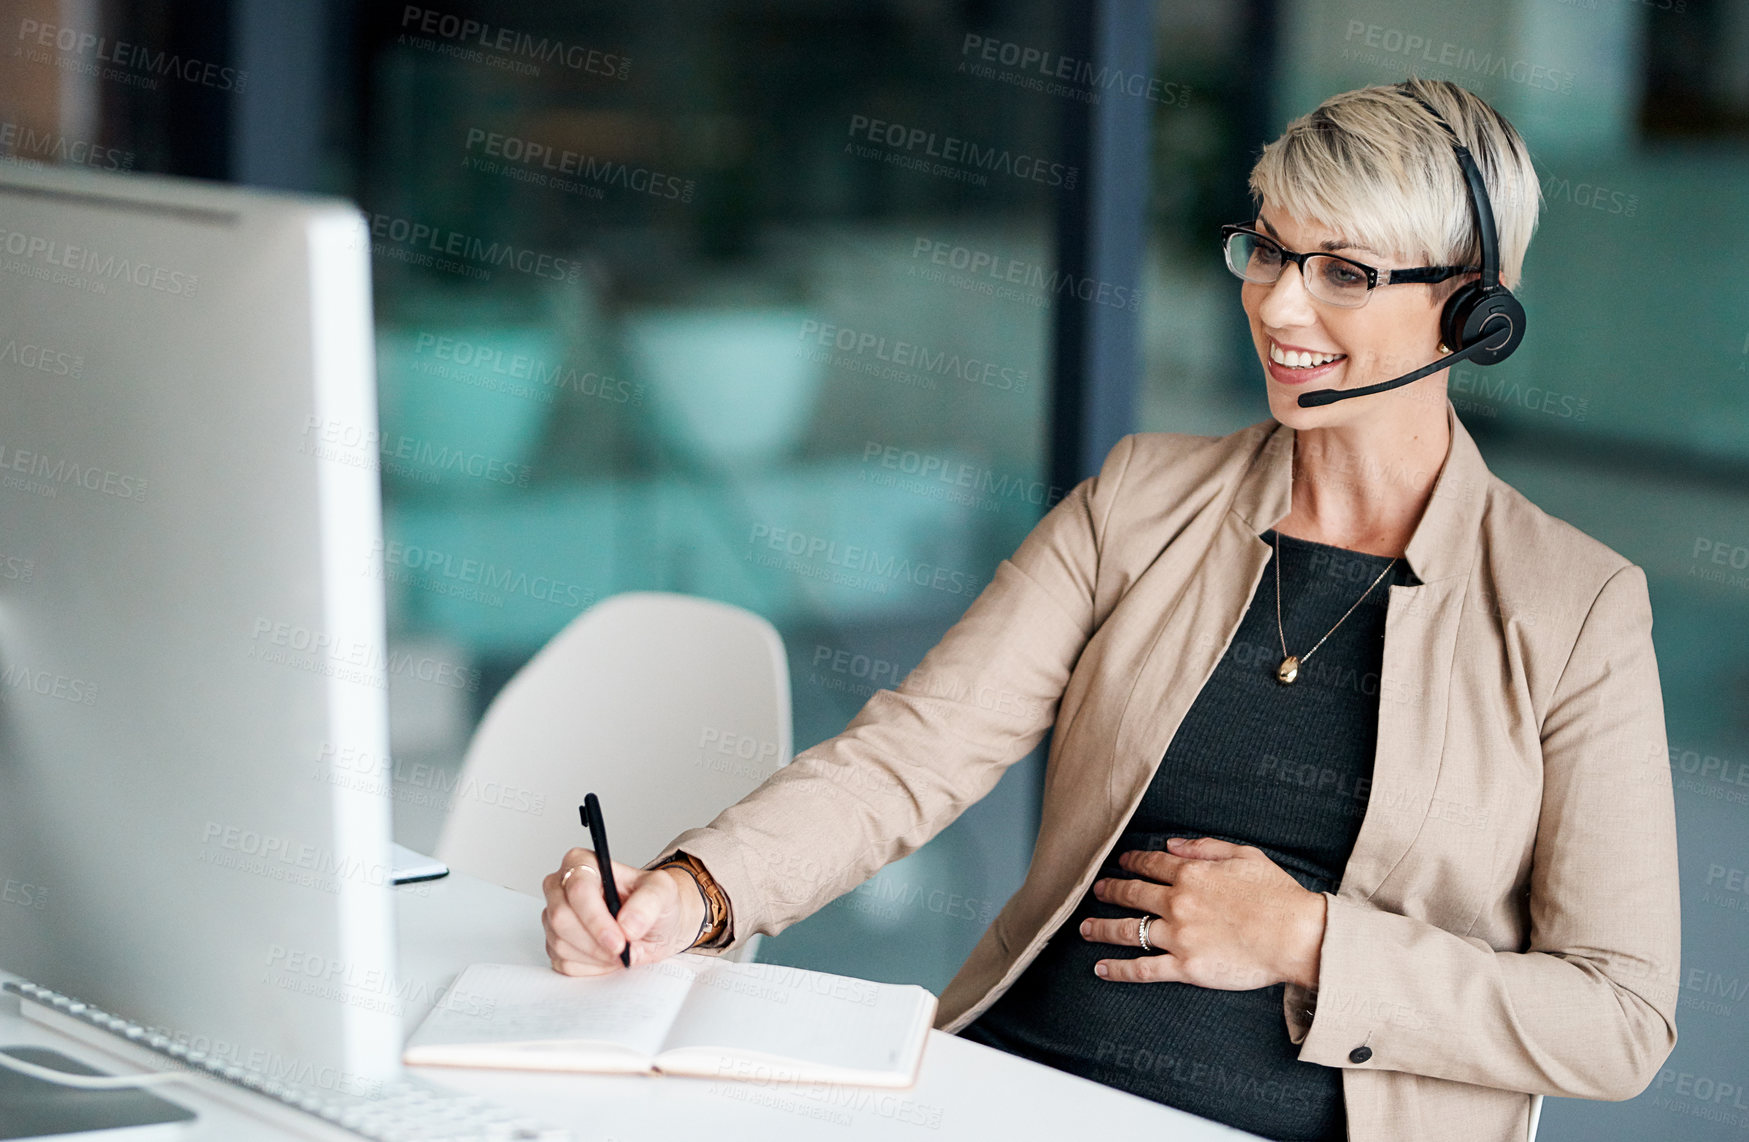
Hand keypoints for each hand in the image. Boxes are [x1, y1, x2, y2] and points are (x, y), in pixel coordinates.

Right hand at [541, 848, 705, 974]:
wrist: (656, 926)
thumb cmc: (655, 902)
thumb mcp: (664, 892)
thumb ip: (649, 902)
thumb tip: (628, 923)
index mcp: (583, 863)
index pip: (578, 889)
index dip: (596, 919)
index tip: (619, 940)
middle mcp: (562, 886)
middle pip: (561, 917)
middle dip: (595, 941)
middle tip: (622, 950)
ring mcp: (554, 915)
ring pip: (560, 943)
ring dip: (595, 955)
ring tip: (619, 949)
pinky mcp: (554, 942)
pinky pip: (562, 962)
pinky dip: (590, 966)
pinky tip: (607, 956)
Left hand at [1079, 836, 1325, 989]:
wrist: (1297, 935)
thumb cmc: (1278, 895)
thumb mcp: (1244, 855)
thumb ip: (1204, 847)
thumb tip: (1171, 843)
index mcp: (1191, 874)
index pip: (1150, 864)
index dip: (1132, 862)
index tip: (1121, 863)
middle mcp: (1177, 903)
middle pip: (1131, 894)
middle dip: (1109, 890)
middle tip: (1096, 891)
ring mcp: (1178, 936)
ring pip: (1128, 930)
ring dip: (1101, 928)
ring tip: (1085, 929)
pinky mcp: (1185, 967)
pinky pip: (1142, 969)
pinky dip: (1118, 970)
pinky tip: (1101, 969)